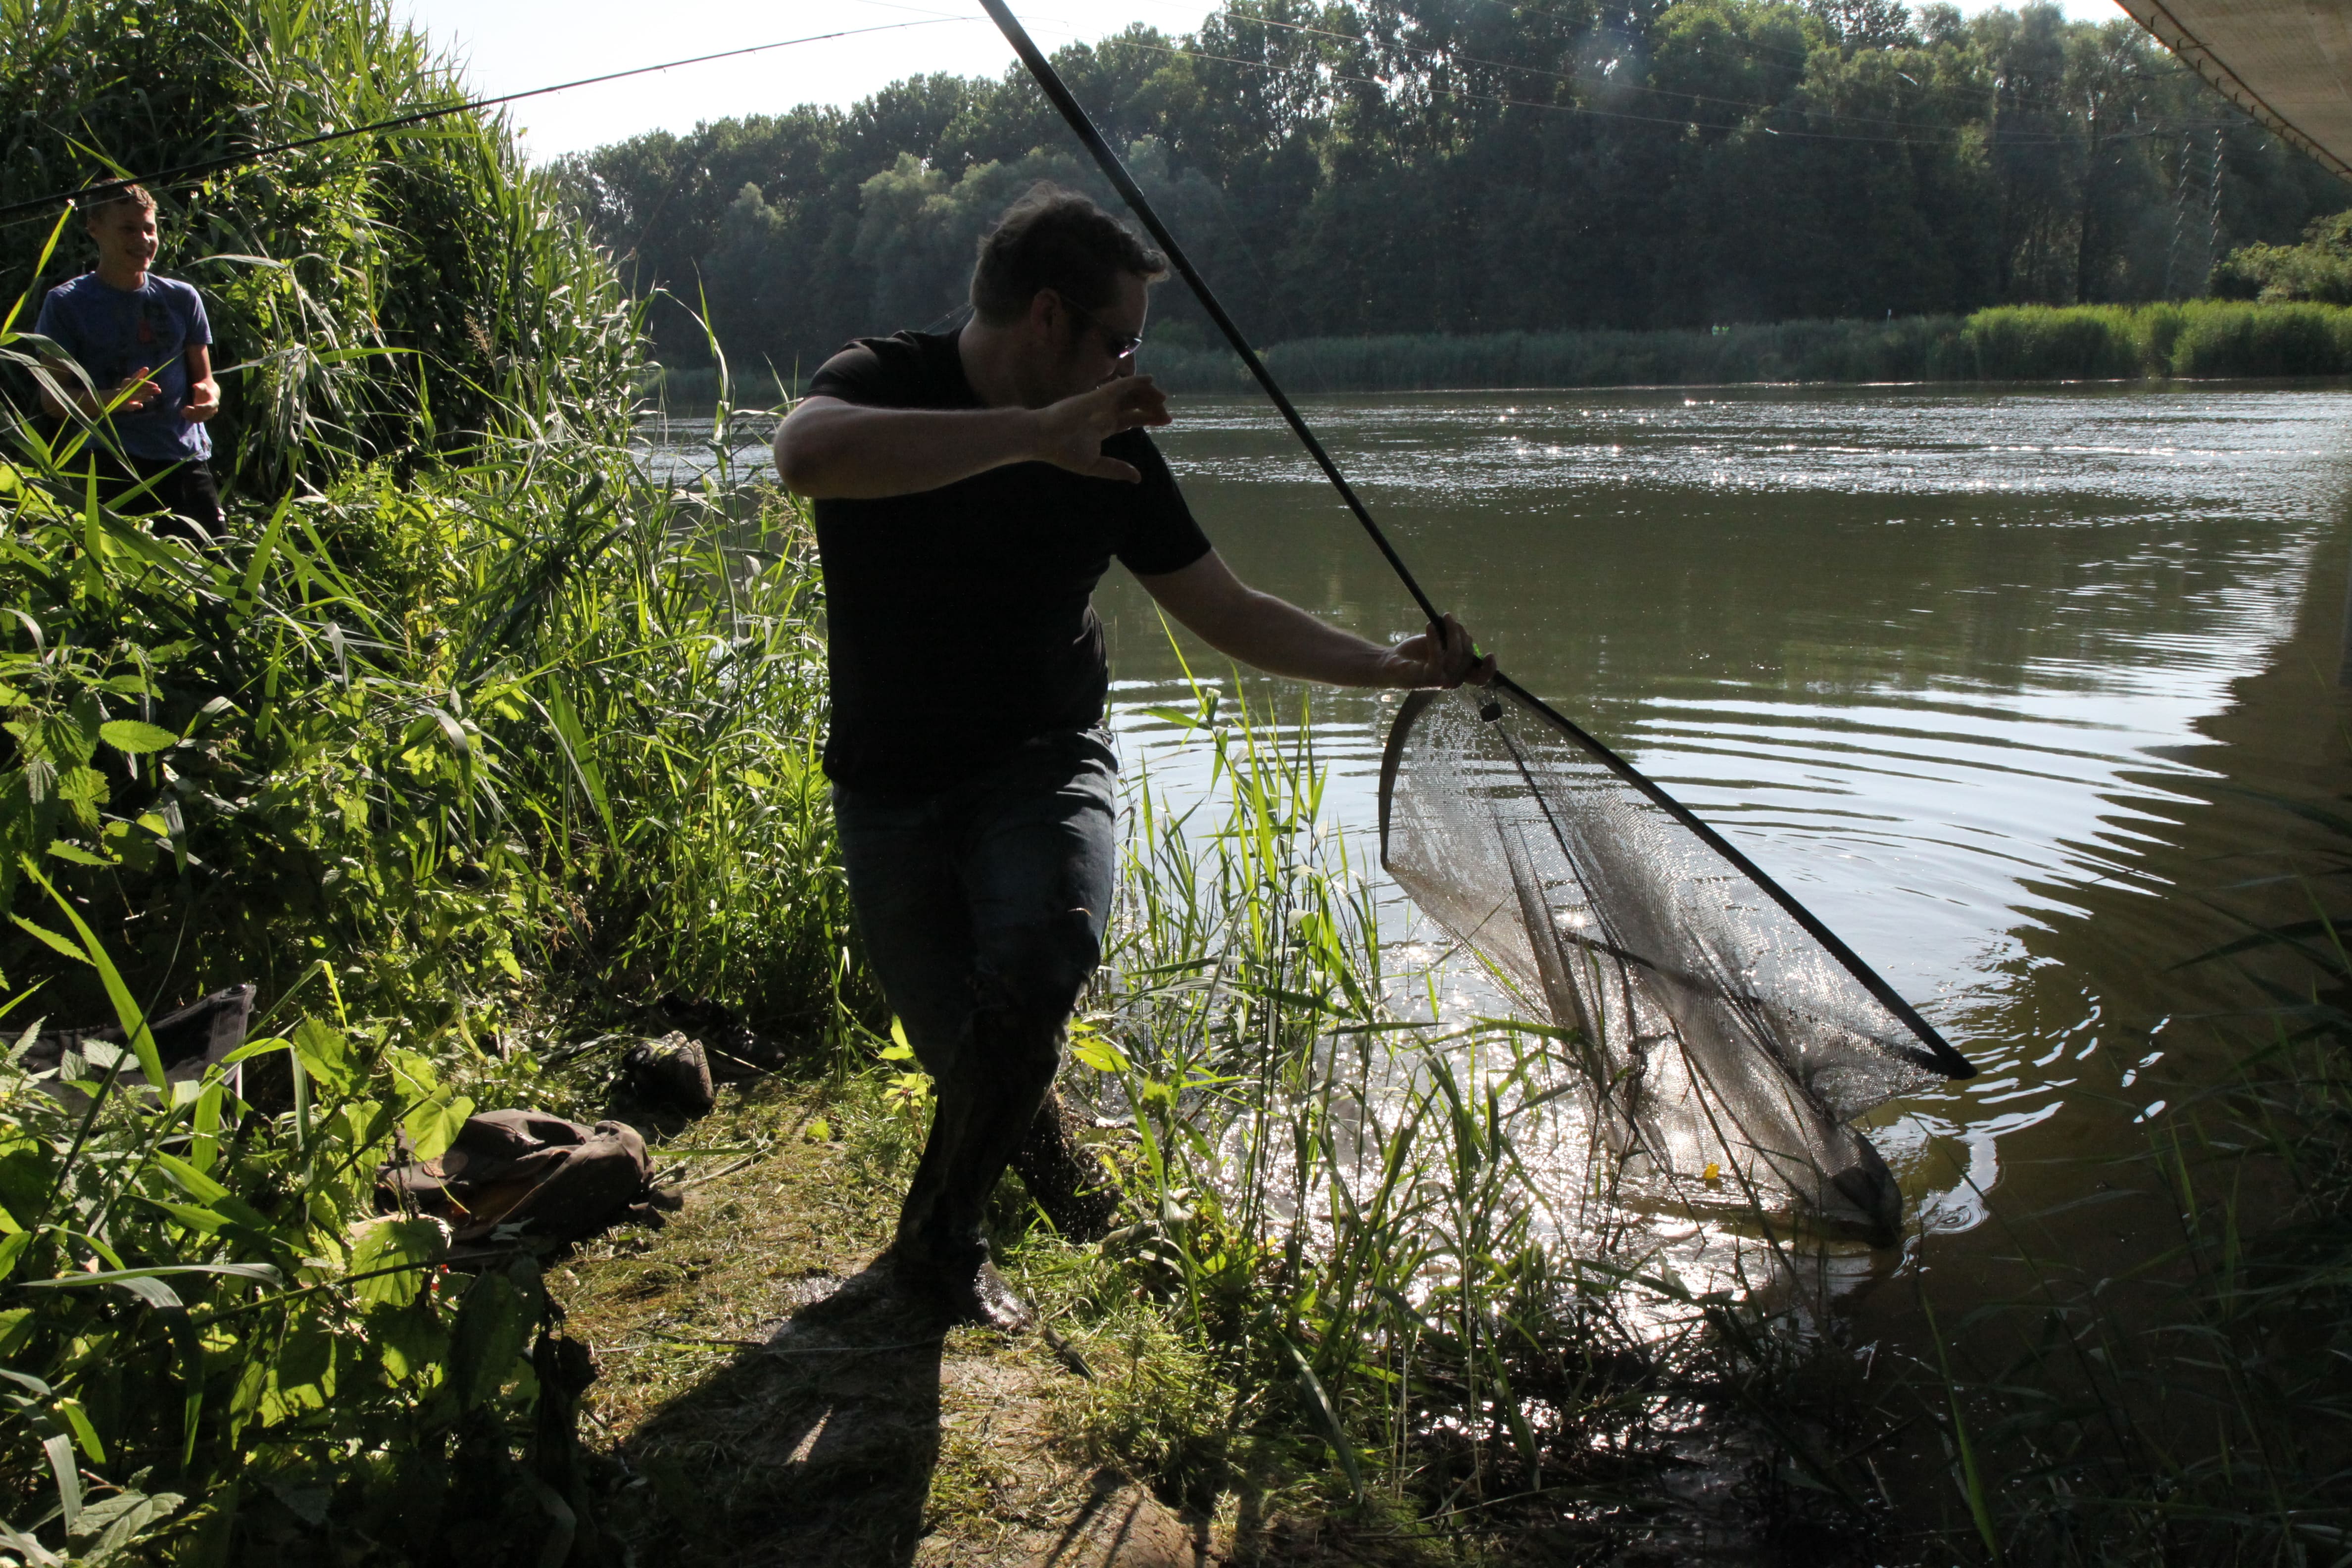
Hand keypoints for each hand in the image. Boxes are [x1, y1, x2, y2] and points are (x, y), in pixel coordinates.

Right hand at [105, 366, 157, 413]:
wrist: (112, 399)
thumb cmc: (125, 389)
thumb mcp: (131, 382)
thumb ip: (139, 376)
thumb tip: (146, 368)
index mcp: (126, 382)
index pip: (138, 382)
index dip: (147, 383)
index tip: (156, 385)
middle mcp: (124, 388)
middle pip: (137, 389)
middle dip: (148, 390)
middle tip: (159, 390)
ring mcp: (122, 397)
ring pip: (134, 396)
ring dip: (143, 397)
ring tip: (152, 398)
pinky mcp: (122, 406)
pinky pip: (128, 406)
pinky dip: (134, 405)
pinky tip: (141, 405)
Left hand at [183, 377, 219, 422]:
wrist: (206, 398)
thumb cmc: (204, 391)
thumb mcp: (203, 387)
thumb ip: (200, 386)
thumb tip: (195, 386)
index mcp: (214, 403)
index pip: (209, 406)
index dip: (203, 407)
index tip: (195, 406)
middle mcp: (213, 411)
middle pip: (204, 413)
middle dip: (195, 411)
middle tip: (186, 408)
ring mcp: (208, 416)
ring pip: (200, 418)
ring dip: (191, 415)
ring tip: (183, 411)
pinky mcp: (203, 418)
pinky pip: (197, 420)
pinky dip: (190, 418)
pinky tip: (183, 414)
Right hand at [1031, 375, 1170, 481]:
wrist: (1042, 439)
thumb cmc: (1062, 451)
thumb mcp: (1094, 465)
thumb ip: (1116, 469)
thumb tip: (1138, 477)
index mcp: (1103, 426)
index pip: (1130, 418)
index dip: (1147, 418)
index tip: (1165, 420)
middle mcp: (1104, 411)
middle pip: (1133, 404)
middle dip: (1152, 407)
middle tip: (1167, 415)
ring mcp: (1101, 402)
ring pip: (1130, 393)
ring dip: (1148, 395)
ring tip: (1163, 401)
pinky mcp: (1098, 395)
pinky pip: (1121, 385)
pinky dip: (1136, 381)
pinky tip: (1150, 380)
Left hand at [1381, 613, 1495, 688]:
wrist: (1391, 663)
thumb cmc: (1416, 654)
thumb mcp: (1439, 646)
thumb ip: (1453, 642)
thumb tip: (1463, 633)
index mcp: (1459, 675)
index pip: (1481, 678)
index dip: (1490, 668)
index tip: (1490, 654)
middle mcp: (1453, 681)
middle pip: (1468, 655)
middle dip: (1460, 633)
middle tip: (1449, 618)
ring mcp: (1442, 681)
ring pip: (1456, 654)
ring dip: (1451, 631)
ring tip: (1444, 617)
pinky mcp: (1429, 677)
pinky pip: (1438, 655)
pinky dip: (1435, 638)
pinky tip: (1429, 625)